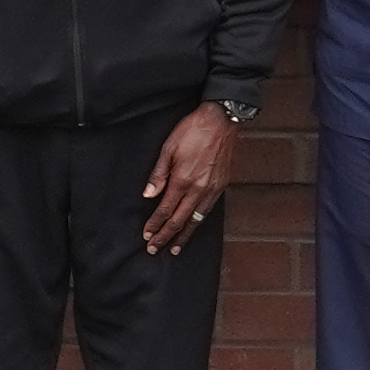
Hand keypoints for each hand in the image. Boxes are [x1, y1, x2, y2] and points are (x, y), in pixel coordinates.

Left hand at [137, 107, 234, 254]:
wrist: (221, 120)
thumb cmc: (193, 130)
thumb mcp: (169, 147)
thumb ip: (158, 174)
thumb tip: (148, 194)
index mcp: (183, 179)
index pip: (165, 210)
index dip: (155, 225)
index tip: (147, 236)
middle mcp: (198, 189)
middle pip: (179, 220)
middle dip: (165, 236)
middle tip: (155, 249)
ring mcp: (212, 189)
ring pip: (196, 220)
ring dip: (183, 236)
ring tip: (175, 248)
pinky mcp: (221, 185)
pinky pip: (208, 210)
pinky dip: (198, 223)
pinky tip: (193, 226)